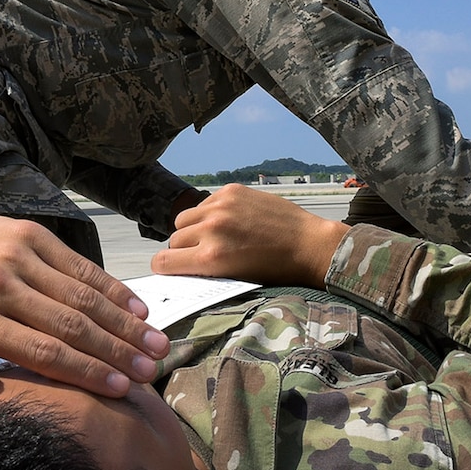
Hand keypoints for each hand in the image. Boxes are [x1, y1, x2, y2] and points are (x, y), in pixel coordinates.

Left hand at [0, 198, 166, 397]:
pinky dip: (111, 287)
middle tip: (151, 371)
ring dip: (124, 322)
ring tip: (156, 345)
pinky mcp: (30, 234)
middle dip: (116, 351)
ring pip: (81, 294)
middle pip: (70, 325)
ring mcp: (16, 255)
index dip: (87, 372)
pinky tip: (137, 309)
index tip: (121, 390)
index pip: (43, 352)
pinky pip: (78, 264)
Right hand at [152, 184, 348, 287]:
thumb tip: (179, 265)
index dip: (164, 267)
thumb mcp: (233, 278)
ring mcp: (220, 207)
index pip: (162, 261)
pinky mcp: (231, 191)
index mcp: (210, 258)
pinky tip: (230, 221)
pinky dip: (209, 213)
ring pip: (183, 219)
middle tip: (202, 254)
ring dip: (192, 229)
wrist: (308, 245)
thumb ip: (203, 269)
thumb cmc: (274, 270)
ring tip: (213, 236)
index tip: (171, 268)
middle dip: (183, 249)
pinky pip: (204, 203)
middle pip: (173, 240)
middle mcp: (210, 229)